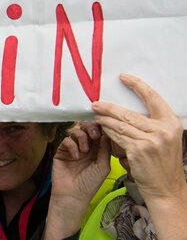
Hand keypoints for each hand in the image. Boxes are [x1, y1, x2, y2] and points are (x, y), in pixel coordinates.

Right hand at [44, 124, 110, 238]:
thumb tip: (106, 132)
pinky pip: (66, 140)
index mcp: (97, 149)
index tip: (103, 129)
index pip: (99, 132)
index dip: (100, 128)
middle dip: (90, 128)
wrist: (73, 194)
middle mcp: (85, 146)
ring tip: (84, 150)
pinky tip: (75, 156)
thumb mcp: (103, 166)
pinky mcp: (61, 151)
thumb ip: (105, 149)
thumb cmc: (90, 183)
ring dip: (81, 137)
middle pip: (86, 128)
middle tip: (93, 136)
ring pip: (75, 131)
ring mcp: (73, 148)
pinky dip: (72, 146)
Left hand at [93, 74, 184, 203]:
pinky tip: (100, 128)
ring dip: (105, 119)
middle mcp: (163, 129)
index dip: (137, 85)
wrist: (166, 189)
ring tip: (95, 114)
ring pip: (120, 124)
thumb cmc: (162, 164)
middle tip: (96, 103)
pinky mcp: (138, 150)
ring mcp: (151, 140)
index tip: (123, 77)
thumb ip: (153, 125)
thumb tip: (131, 111)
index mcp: (171, 123)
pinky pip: (117, 136)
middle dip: (110, 107)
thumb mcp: (165, 140)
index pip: (153, 98)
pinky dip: (107, 131)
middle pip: (130, 112)